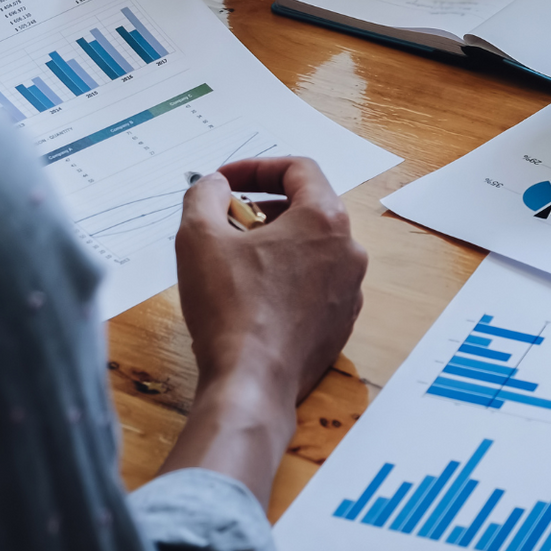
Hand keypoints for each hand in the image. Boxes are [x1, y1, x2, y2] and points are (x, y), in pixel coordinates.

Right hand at [174, 157, 366, 398]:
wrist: (253, 382)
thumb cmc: (229, 307)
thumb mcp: (199, 236)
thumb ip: (205, 195)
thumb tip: (215, 185)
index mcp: (325, 220)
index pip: (298, 169)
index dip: (256, 168)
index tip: (224, 181)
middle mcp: (350, 251)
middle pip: (309, 208)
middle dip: (264, 207)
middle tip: (227, 221)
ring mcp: (351, 290)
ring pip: (313, 249)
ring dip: (276, 243)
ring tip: (236, 259)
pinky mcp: (341, 323)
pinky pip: (316, 285)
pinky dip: (287, 277)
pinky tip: (253, 296)